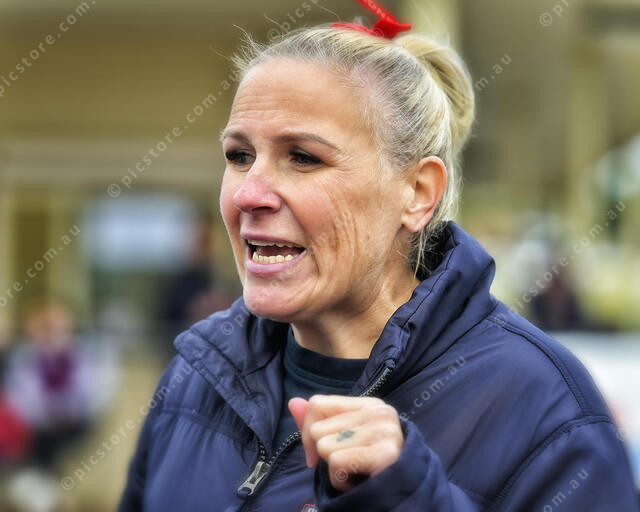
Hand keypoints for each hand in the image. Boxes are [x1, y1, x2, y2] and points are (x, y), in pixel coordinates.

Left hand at [288, 395, 403, 491]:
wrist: (402, 498)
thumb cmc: (368, 470)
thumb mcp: (341, 442)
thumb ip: (318, 422)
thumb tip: (293, 402)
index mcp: (368, 405)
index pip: (317, 404)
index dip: (308, 433)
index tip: (317, 456)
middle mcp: (379, 412)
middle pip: (318, 429)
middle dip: (325, 455)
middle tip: (349, 466)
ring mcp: (384, 430)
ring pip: (324, 446)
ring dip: (334, 470)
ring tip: (355, 473)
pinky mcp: (385, 453)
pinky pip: (336, 462)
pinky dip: (340, 480)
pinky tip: (358, 482)